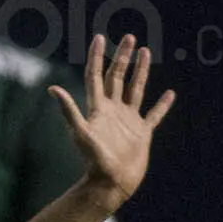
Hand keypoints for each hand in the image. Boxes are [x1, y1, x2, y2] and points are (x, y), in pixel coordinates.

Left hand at [52, 34, 175, 207]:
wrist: (110, 184)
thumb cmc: (94, 161)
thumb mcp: (81, 133)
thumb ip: (69, 111)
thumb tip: (52, 88)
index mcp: (98, 109)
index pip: (96, 76)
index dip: (97, 57)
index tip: (99, 37)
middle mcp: (113, 111)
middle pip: (117, 77)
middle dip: (123, 57)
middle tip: (130, 37)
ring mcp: (128, 121)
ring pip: (136, 89)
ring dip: (141, 71)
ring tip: (146, 52)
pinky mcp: (142, 133)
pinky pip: (154, 115)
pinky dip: (162, 105)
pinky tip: (170, 94)